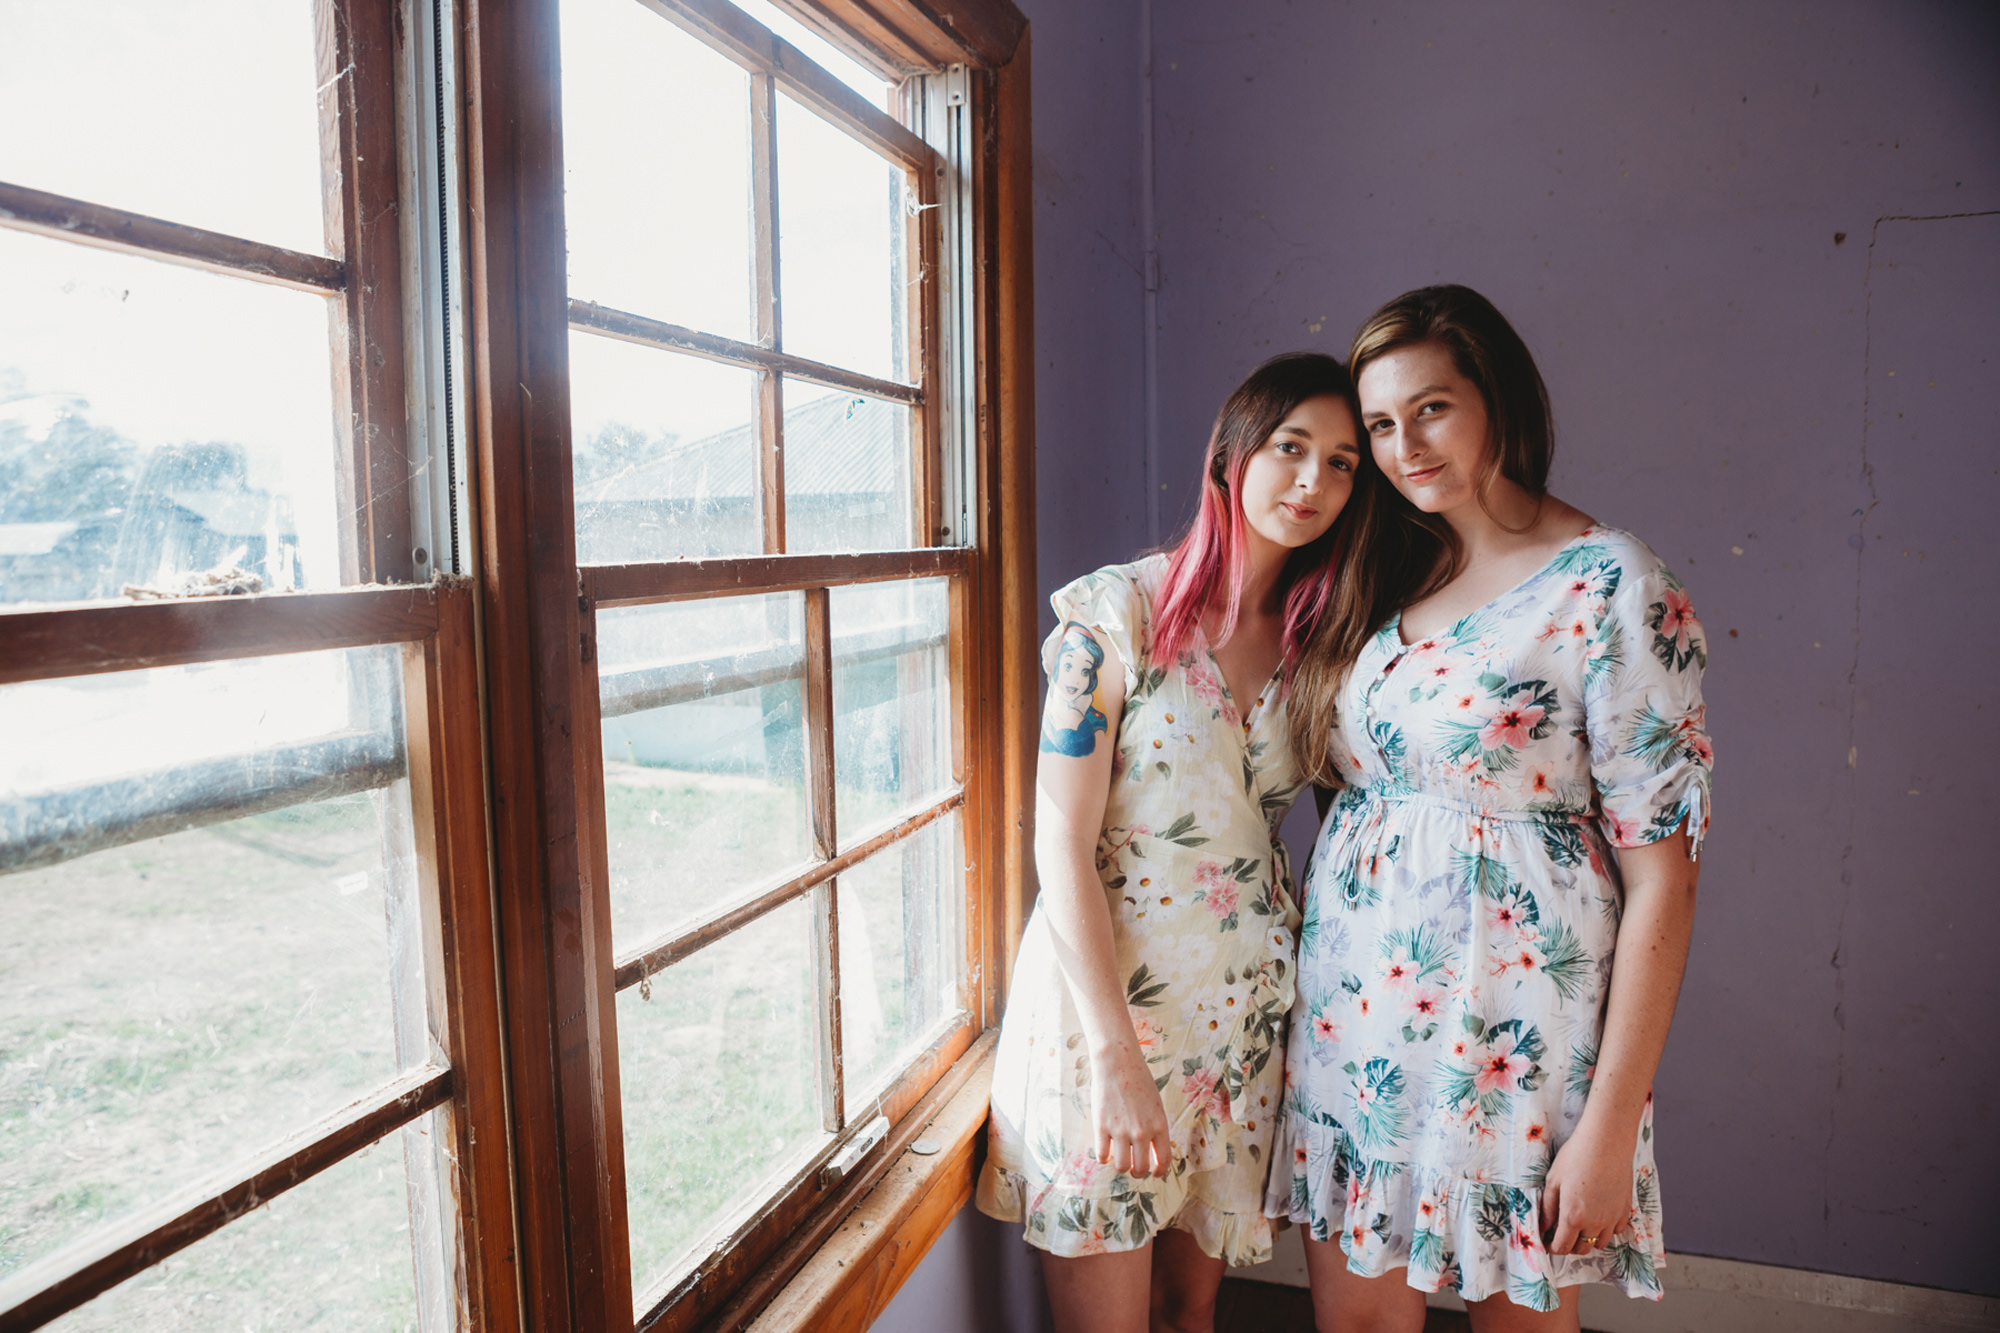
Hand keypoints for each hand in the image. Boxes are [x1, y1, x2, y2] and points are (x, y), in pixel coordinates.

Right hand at [1089, 1040, 1172, 1177]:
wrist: (1117, 1063)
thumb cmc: (1138, 1080)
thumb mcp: (1156, 1105)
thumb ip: (1155, 1127)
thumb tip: (1151, 1149)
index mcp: (1159, 1126)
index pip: (1163, 1161)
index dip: (1159, 1172)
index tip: (1155, 1173)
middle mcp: (1141, 1132)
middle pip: (1140, 1168)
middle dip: (1138, 1172)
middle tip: (1134, 1167)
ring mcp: (1121, 1131)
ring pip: (1122, 1166)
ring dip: (1121, 1167)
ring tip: (1119, 1159)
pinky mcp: (1102, 1127)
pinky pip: (1102, 1155)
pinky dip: (1104, 1158)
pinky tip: (1105, 1150)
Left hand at [1541, 1116, 1633, 1255]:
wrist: (1606, 1142)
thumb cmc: (1576, 1157)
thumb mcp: (1553, 1181)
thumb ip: (1548, 1208)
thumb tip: (1543, 1227)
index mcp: (1572, 1217)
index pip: (1562, 1247)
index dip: (1552, 1248)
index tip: (1547, 1242)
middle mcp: (1594, 1223)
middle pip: (1581, 1249)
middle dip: (1569, 1245)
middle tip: (1561, 1232)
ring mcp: (1612, 1218)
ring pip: (1599, 1243)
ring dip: (1588, 1239)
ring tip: (1580, 1224)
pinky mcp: (1625, 1211)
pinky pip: (1615, 1231)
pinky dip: (1606, 1229)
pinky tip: (1598, 1215)